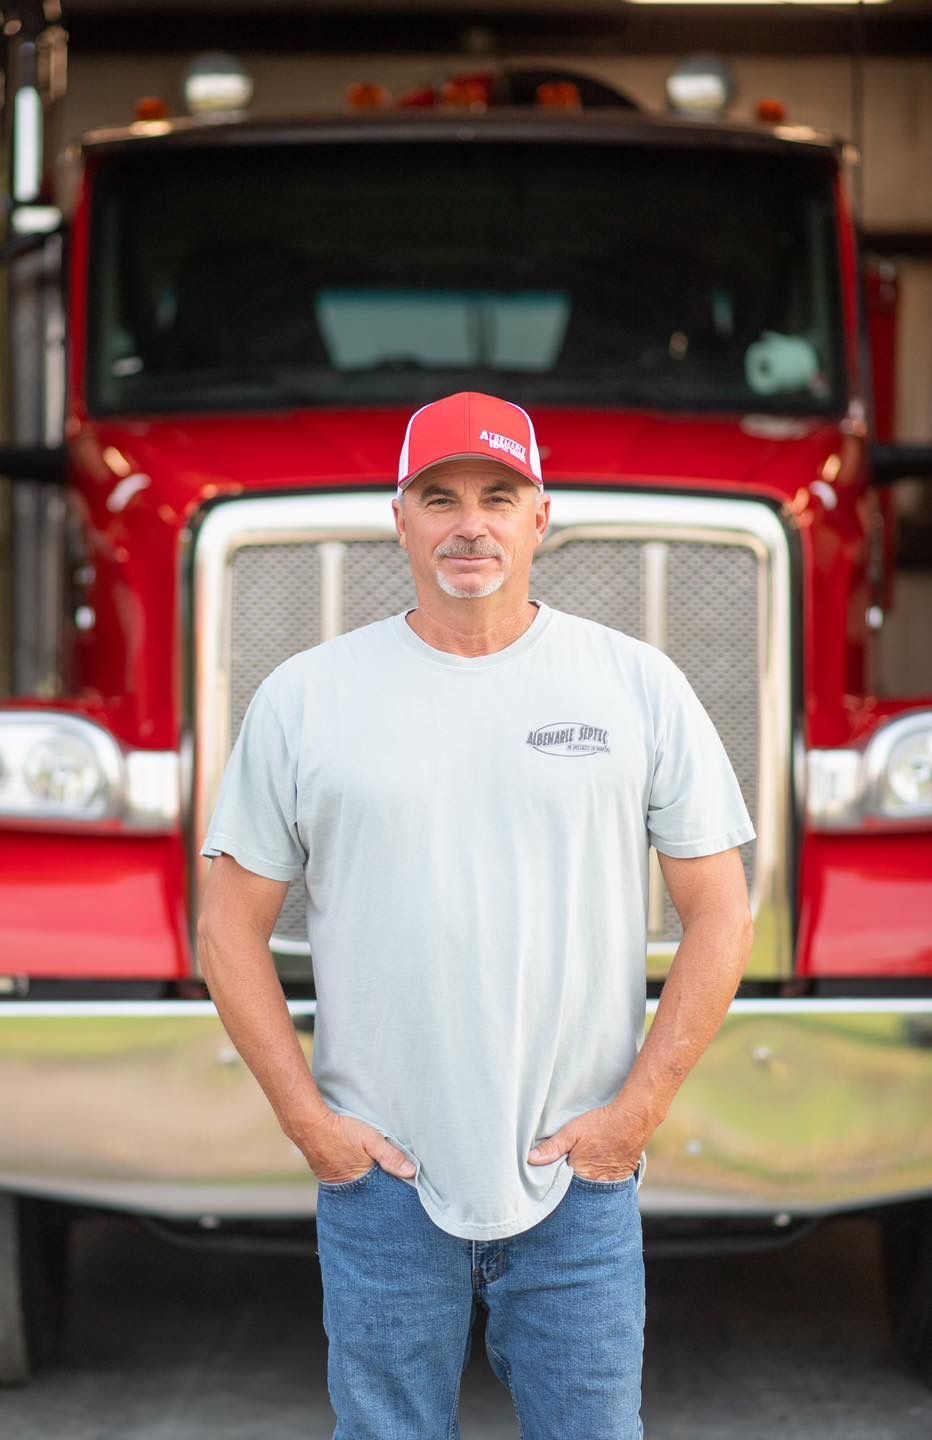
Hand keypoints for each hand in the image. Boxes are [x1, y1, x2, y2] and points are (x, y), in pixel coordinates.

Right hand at [293, 1109, 416, 1183]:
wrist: (308, 1124)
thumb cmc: (340, 1130)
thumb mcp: (370, 1140)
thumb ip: (390, 1156)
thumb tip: (412, 1172)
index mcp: (358, 1182)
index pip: (379, 1194)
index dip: (390, 1190)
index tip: (402, 1189)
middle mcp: (344, 1187)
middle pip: (367, 1193)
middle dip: (377, 1190)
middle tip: (388, 1186)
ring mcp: (333, 1183)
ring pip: (355, 1187)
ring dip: (364, 1183)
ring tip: (373, 1178)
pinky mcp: (325, 1175)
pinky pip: (343, 1181)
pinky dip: (352, 1178)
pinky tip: (356, 1171)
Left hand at [527, 1103, 648, 1181]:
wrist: (634, 1120)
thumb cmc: (602, 1124)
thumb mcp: (573, 1131)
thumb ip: (552, 1147)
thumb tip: (531, 1159)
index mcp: (580, 1175)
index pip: (559, 1189)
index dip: (551, 1185)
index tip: (541, 1182)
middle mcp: (595, 1185)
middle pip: (574, 1193)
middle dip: (565, 1190)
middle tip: (556, 1181)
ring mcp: (609, 1185)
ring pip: (589, 1193)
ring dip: (581, 1188)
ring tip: (575, 1178)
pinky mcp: (619, 1181)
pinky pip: (603, 1190)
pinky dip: (595, 1185)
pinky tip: (590, 1177)